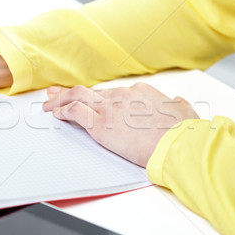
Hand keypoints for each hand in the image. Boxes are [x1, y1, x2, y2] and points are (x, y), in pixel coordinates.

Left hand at [42, 83, 198, 166]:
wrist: (178, 143)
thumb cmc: (183, 132)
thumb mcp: (185, 111)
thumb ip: (177, 105)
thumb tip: (177, 102)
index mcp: (140, 93)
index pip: (112, 93)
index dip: (98, 96)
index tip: (91, 99)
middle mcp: (123, 96)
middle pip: (91, 91)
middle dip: (71, 92)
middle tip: (56, 93)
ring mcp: (110, 108)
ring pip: (77, 97)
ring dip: (60, 100)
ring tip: (49, 104)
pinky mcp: (100, 124)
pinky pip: (74, 112)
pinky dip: (62, 111)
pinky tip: (55, 114)